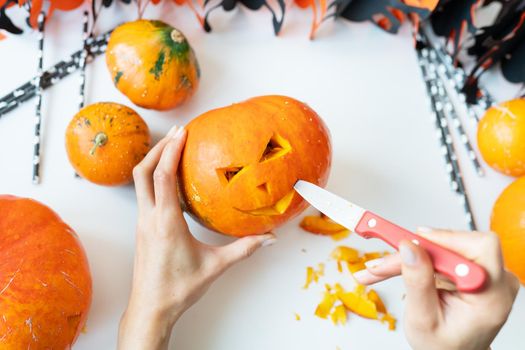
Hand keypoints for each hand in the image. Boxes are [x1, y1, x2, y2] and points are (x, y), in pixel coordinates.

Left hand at [118, 126, 275, 349]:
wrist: (151, 308)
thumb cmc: (179, 289)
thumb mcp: (216, 266)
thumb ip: (244, 249)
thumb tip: (269, 238)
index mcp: (165, 223)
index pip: (163, 176)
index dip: (171, 150)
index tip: (182, 133)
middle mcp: (149, 218)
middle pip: (143, 171)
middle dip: (159, 148)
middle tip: (177, 133)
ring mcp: (142, 223)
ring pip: (140, 182)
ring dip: (153, 161)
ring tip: (172, 148)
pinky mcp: (143, 228)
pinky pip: (144, 194)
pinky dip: (154, 178)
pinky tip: (170, 179)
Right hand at [353, 228, 518, 349]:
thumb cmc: (443, 345)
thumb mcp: (423, 319)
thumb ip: (418, 282)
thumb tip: (409, 248)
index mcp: (491, 297)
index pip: (480, 247)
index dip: (446, 239)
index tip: (411, 243)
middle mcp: (495, 281)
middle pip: (457, 244)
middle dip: (415, 250)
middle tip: (384, 261)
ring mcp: (485, 274)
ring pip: (444, 246)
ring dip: (411, 255)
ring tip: (385, 268)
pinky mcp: (472, 269)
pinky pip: (443, 251)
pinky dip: (418, 258)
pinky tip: (399, 267)